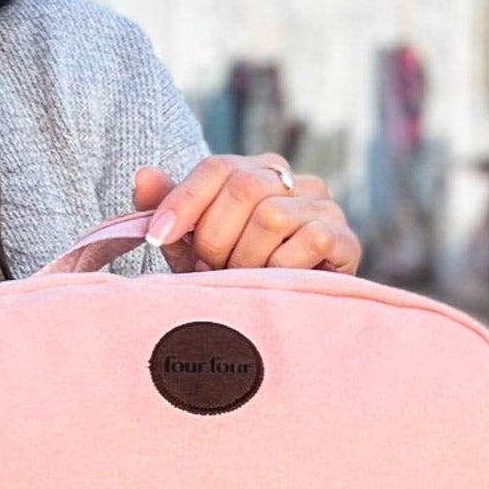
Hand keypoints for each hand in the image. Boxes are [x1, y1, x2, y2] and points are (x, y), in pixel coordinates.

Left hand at [133, 158, 360, 274]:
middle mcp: (293, 180)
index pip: (216, 167)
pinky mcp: (346, 238)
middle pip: (242, 188)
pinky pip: (307, 241)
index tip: (158, 238)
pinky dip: (281, 269)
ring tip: (245, 278)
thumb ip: (167, 211)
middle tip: (213, 269)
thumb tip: (143, 176)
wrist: (280, 321)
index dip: (183, 201)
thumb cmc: (231, 277)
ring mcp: (323, 206)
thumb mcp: (190, 246)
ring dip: (246, 259)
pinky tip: (276, 282)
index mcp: (254, 171)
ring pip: (270, 217)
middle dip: (215, 238)